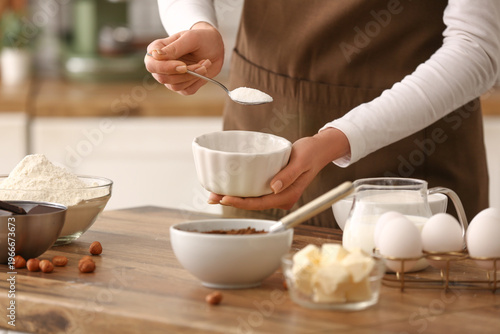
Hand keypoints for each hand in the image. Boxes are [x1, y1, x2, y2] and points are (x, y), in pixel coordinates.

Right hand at [144, 22, 223, 94]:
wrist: (215, 47)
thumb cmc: (201, 38)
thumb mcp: (190, 38)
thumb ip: (174, 48)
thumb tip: (156, 55)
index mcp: (156, 50)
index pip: (152, 65)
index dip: (166, 68)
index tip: (184, 66)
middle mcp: (160, 65)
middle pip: (163, 78)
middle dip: (185, 74)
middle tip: (201, 64)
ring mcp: (170, 77)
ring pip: (176, 86)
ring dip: (194, 76)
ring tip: (205, 64)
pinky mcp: (182, 85)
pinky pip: (186, 90)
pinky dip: (198, 81)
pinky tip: (204, 70)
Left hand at [208, 128, 350, 209]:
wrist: (320, 149)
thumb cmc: (312, 152)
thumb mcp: (301, 161)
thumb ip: (288, 175)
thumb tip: (274, 187)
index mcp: (288, 196)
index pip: (260, 203)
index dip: (241, 202)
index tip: (225, 198)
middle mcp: (281, 198)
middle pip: (253, 204)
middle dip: (231, 201)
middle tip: (211, 197)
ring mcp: (277, 194)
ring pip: (252, 198)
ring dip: (234, 196)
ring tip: (214, 193)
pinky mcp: (274, 187)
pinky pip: (255, 191)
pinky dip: (241, 189)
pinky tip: (228, 186)